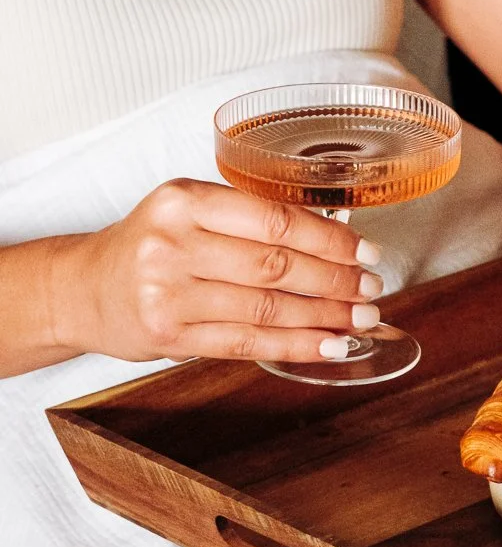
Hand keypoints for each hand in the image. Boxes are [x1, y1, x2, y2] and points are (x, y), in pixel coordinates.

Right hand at [53, 179, 383, 363]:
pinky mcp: (170, 336)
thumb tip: (337, 231)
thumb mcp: (190, 213)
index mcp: (184, 200)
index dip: (330, 239)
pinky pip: (248, 343)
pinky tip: (329, 345)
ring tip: (360, 318)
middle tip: (372, 289)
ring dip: (324, 316)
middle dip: (336, 280)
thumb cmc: (150, 246)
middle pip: (276, 266)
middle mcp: (172, 244)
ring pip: (267, 308)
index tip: (365, 251)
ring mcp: (168, 293)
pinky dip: (296, 345)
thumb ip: (251, 220)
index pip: (275, 220)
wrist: (84, 288)